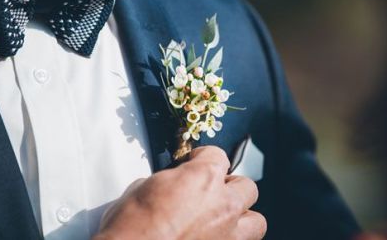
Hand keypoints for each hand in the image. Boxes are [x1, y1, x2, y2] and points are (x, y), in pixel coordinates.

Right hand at [93, 146, 266, 239]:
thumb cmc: (131, 228)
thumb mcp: (141, 189)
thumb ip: (168, 182)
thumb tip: (168, 186)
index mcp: (203, 178)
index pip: (217, 156)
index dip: (204, 158)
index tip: (196, 162)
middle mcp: (223, 205)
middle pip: (246, 186)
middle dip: (230, 187)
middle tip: (213, 193)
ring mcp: (229, 236)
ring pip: (256, 221)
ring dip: (241, 218)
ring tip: (222, 221)